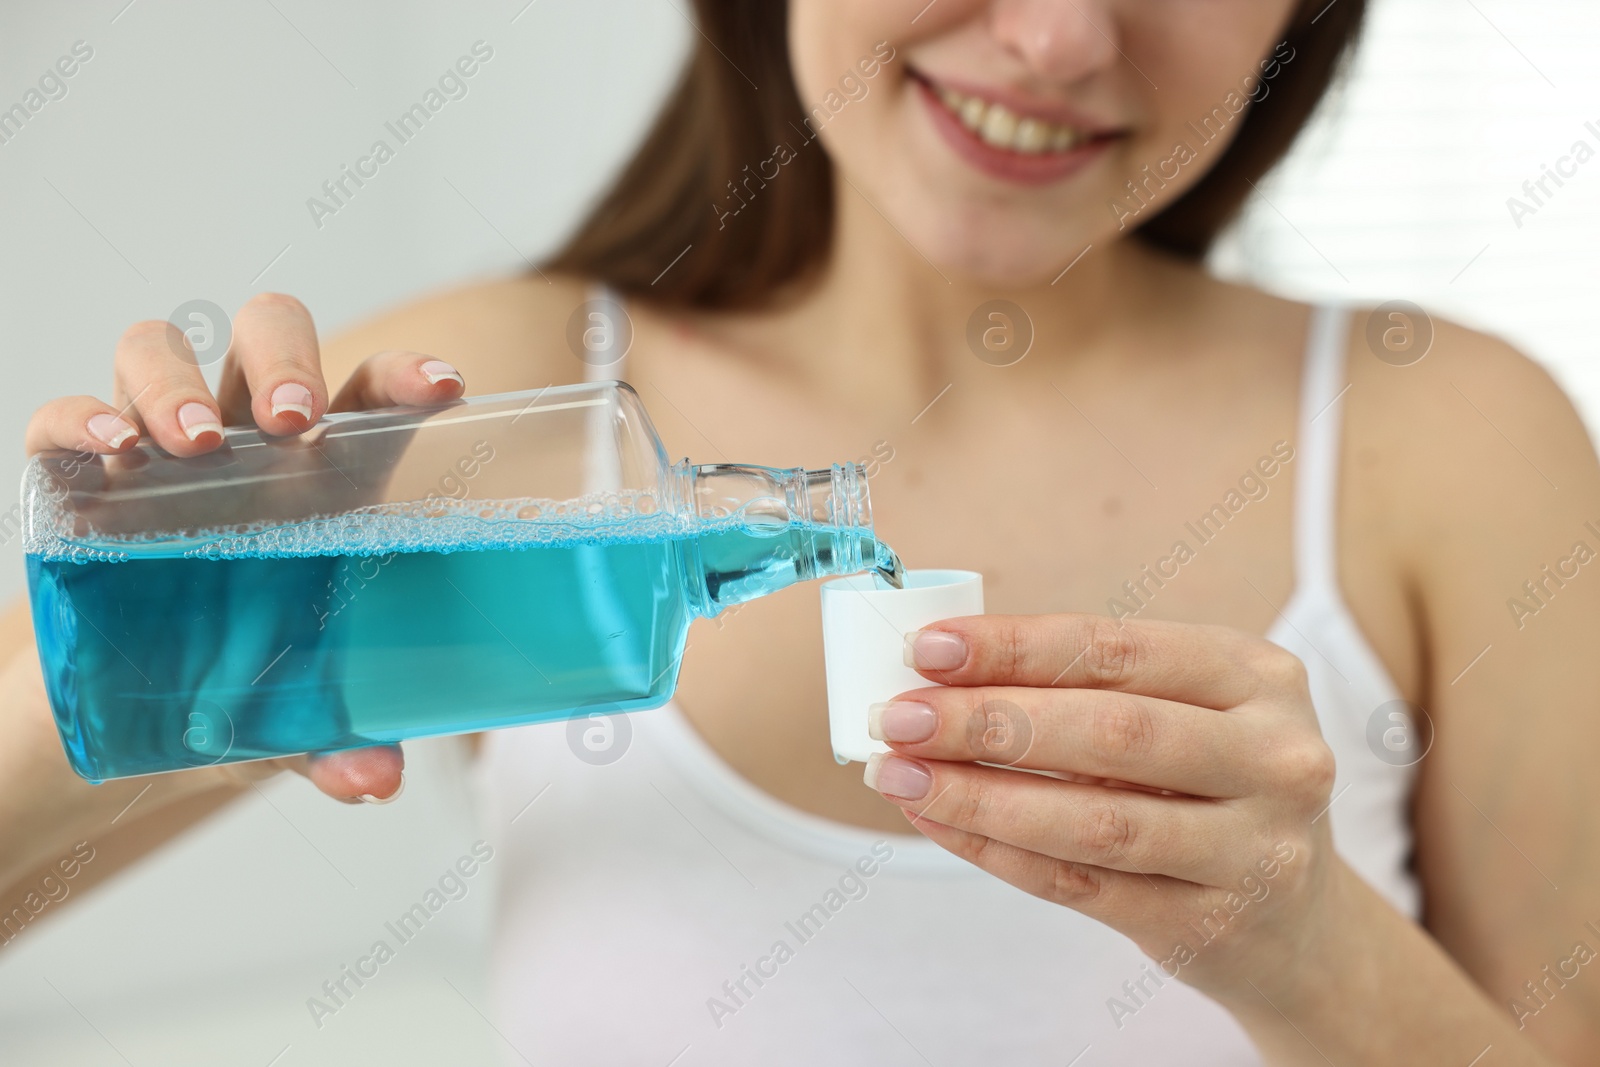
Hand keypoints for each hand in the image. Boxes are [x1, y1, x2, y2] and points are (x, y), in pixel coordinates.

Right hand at [20, 292, 465, 803]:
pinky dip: (81, 419)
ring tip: (198, 444)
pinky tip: (111, 454)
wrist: (123, 709)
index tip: (444, 388)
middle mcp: (245, 443)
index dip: (405, 375)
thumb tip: (376, 781)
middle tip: (299, 422)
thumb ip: (332, 741)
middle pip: (268, 337)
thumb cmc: (237, 677)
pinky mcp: (75, 477)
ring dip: (178, 382)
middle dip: (286, 358)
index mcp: (324, 475)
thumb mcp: (289, 714)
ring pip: (160, 351)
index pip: (372, 394)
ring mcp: (157, 450)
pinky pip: (62, 418)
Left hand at [863, 613, 1341, 1003]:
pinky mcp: (1213, 926)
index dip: (1015, 647)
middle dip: (986, 721)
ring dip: (979, 795)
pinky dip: (998, 852)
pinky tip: (941, 823)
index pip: (1118, 649)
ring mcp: (1255, 851)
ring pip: (1094, 820)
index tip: (928, 648)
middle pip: (1110, 732)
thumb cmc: (1215, 790)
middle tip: (897, 718)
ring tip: (901, 776)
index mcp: (1259, 676)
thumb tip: (940, 676)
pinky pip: (1082, 886)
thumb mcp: (1188, 716)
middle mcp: (1275, 758)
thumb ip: (1085, 690)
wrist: (1300, 925)